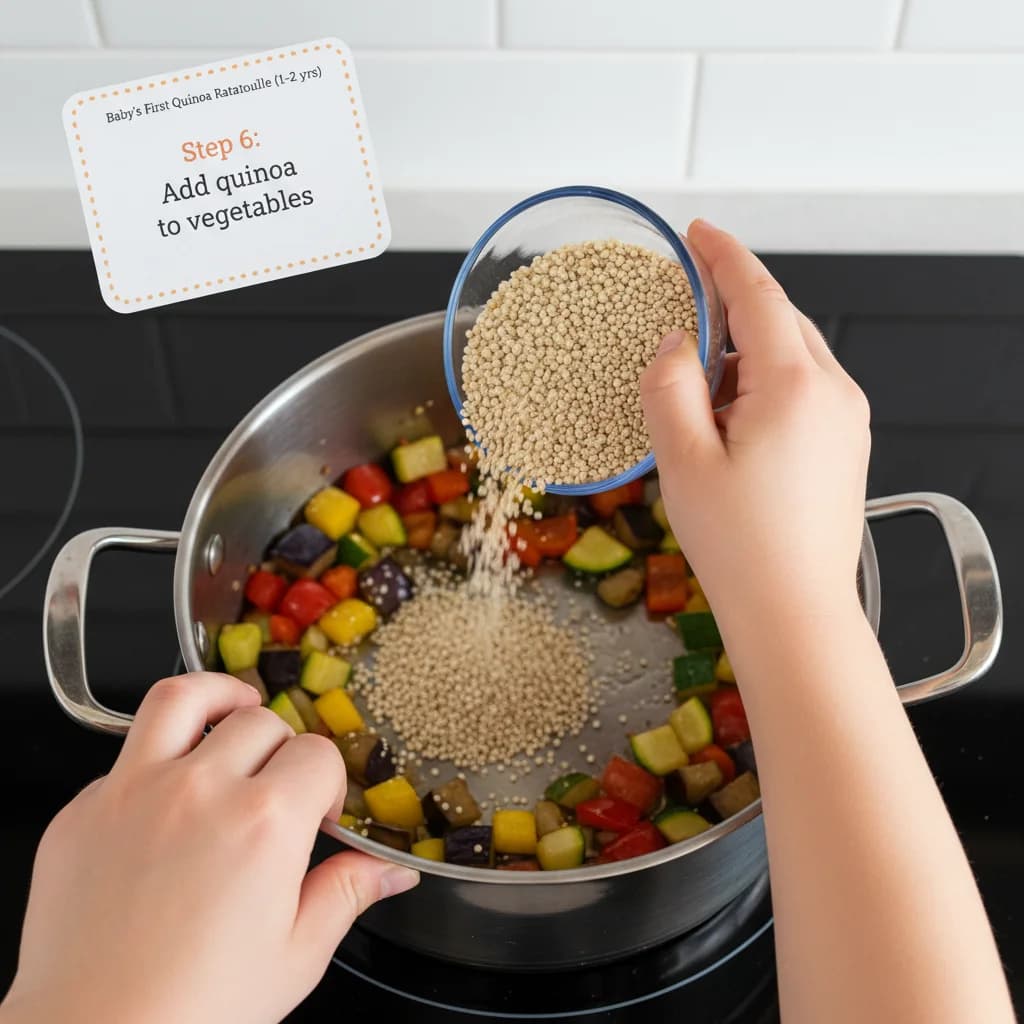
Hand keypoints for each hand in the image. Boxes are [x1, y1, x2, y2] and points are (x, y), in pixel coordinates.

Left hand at [1, 673, 417, 1023]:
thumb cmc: (195, 1012)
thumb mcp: (295, 957)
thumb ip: (346, 894)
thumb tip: (391, 872)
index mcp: (264, 823)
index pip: (317, 754)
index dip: (328, 781)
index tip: (318, 812)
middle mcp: (199, 790)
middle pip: (260, 720)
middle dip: (281, 748)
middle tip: (276, 787)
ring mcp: (132, 792)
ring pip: (181, 697)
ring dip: (216, 697)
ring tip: (230, 710)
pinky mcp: (82, 811)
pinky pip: (124, 756)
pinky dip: (153, 761)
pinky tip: (164, 799)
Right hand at [641, 219, 870, 620]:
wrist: (794, 612)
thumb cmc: (740, 547)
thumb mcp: (682, 459)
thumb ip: (670, 385)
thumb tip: (674, 344)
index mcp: (795, 386)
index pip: (759, 294)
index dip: (724, 256)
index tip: (699, 233)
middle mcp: (834, 395)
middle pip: (780, 322)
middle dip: (732, 309)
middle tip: (683, 318)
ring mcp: (847, 423)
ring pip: (793, 358)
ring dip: (745, 356)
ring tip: (698, 396)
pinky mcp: (846, 448)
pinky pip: (805, 392)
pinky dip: (765, 387)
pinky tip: (731, 424)